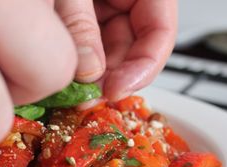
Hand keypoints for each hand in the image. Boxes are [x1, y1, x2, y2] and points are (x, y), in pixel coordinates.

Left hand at [55, 0, 176, 99]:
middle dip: (112, 77)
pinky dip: (77, 65)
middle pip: (133, 47)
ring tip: (73, 90)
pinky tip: (66, 77)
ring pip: (108, 51)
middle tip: (88, 98)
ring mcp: (101, 9)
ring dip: (92, 76)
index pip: (161, 29)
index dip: (144, 67)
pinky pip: (87, 47)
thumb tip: (90, 72)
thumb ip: (81, 26)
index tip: (117, 90)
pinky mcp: (80, 18)